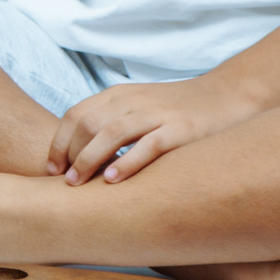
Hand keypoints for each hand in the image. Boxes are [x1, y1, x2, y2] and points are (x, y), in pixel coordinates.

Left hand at [48, 73, 263, 183]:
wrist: (228, 96)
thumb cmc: (178, 109)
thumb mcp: (139, 106)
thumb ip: (112, 121)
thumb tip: (77, 155)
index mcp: (120, 95)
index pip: (76, 114)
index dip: (59, 142)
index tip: (51, 168)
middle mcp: (134, 101)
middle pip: (88, 124)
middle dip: (70, 154)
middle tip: (64, 182)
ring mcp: (158, 114)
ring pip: (112, 132)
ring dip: (89, 159)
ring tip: (77, 184)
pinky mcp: (181, 129)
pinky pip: (149, 145)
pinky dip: (128, 162)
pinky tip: (113, 180)